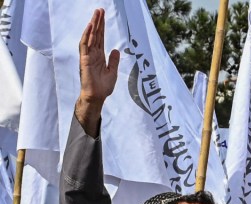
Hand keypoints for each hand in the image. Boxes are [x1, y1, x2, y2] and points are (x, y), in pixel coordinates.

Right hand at [76, 9, 119, 136]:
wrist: (97, 97)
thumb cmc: (103, 87)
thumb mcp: (112, 72)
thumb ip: (113, 60)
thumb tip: (116, 49)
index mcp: (99, 56)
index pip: (100, 38)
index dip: (102, 28)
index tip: (103, 17)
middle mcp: (93, 54)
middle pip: (95, 35)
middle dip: (98, 22)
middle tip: (100, 10)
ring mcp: (88, 56)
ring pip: (90, 37)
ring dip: (93, 25)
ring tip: (96, 14)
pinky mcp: (84, 60)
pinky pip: (85, 45)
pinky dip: (87, 35)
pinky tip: (90, 27)